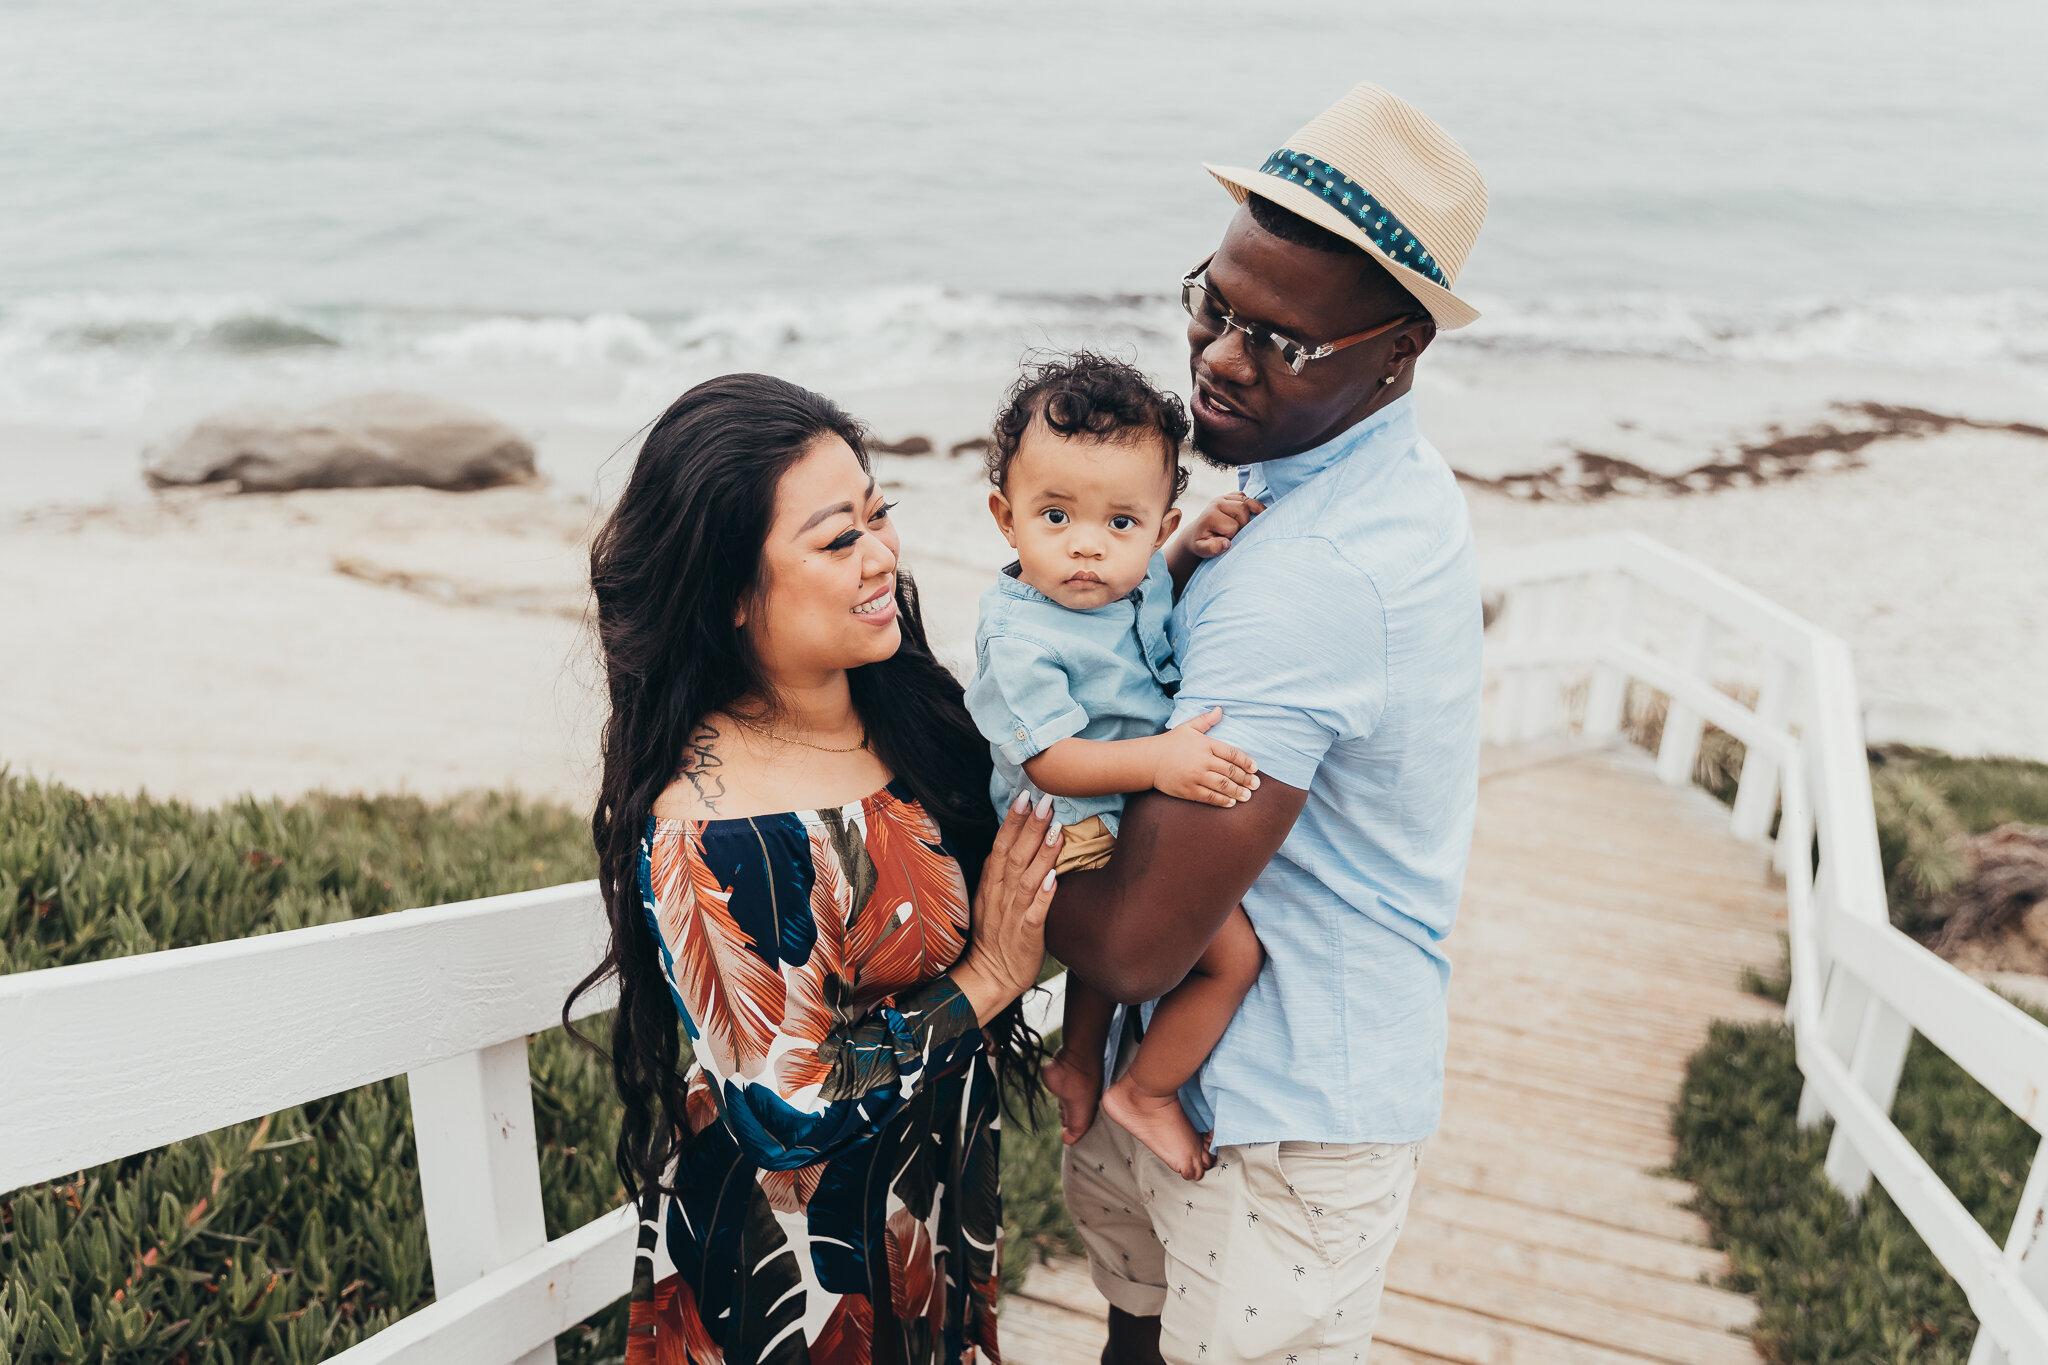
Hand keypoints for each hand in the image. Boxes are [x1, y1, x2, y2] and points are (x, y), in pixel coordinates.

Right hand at [953, 791, 1061, 1023]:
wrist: (990, 976)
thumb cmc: (996, 934)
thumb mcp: (990, 897)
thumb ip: (999, 870)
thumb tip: (1009, 839)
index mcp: (992, 884)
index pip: (1001, 845)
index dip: (1013, 821)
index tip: (1025, 796)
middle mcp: (1000, 895)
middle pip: (1014, 855)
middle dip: (1030, 827)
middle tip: (1045, 800)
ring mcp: (1013, 914)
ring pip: (1027, 879)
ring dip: (1041, 854)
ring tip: (1056, 830)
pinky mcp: (1027, 935)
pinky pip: (1035, 914)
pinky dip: (1044, 897)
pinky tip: (1054, 879)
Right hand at [1149, 708, 1258, 806]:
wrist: (1149, 760)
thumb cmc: (1170, 743)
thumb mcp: (1188, 727)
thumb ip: (1206, 720)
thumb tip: (1220, 709)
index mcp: (1205, 744)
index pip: (1231, 753)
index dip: (1245, 761)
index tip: (1255, 768)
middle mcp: (1202, 761)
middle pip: (1230, 771)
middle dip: (1245, 779)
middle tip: (1255, 784)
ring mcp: (1195, 777)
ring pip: (1222, 785)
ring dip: (1237, 791)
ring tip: (1247, 796)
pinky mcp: (1189, 790)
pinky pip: (1209, 797)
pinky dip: (1222, 800)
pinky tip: (1231, 802)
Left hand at [1188, 492, 1263, 558]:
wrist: (1197, 532)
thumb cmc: (1202, 542)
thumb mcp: (1202, 549)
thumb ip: (1212, 549)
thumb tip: (1227, 543)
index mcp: (1210, 515)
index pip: (1233, 526)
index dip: (1233, 536)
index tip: (1226, 540)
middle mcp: (1217, 502)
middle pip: (1243, 509)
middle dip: (1245, 525)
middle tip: (1237, 533)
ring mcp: (1225, 497)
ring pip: (1249, 502)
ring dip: (1251, 516)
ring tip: (1247, 527)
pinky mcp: (1231, 496)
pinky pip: (1248, 498)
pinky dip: (1254, 507)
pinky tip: (1252, 516)